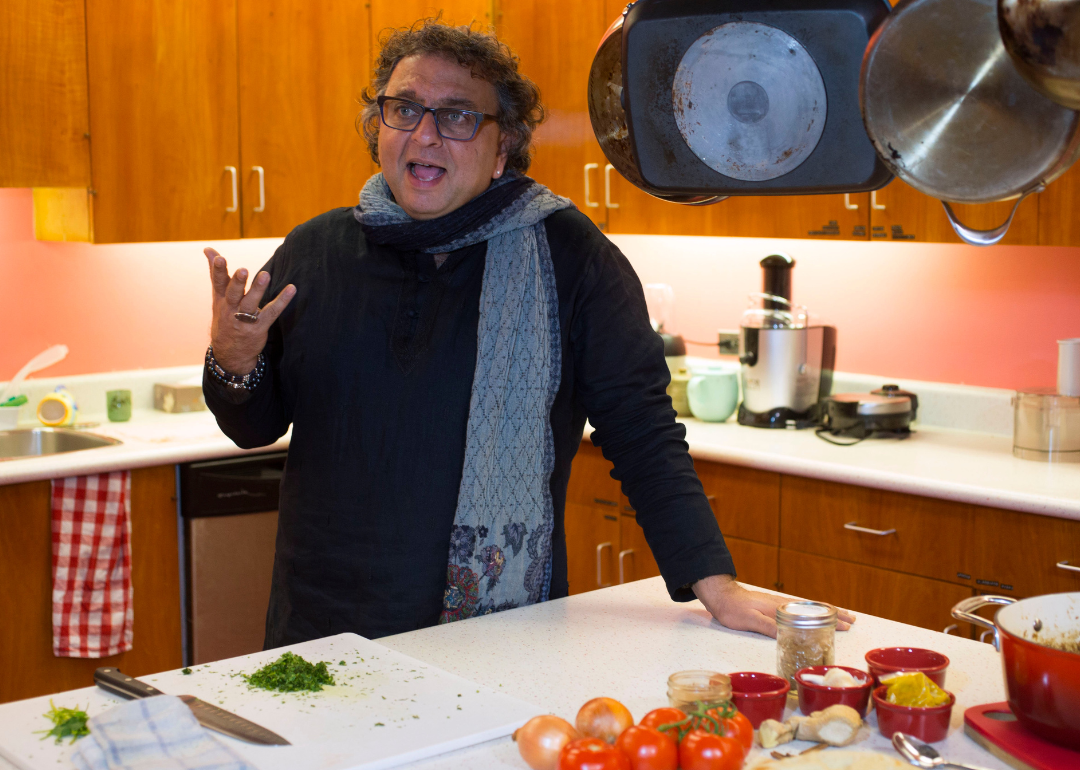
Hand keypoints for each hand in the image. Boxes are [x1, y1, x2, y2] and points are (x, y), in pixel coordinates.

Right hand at [205, 247, 295, 373]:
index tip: (218, 257)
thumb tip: (208, 249)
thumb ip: (216, 273)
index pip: (218, 283)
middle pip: (233, 293)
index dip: (217, 271)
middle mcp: (231, 309)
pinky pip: (272, 312)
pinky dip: (282, 301)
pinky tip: (291, 289)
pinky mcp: (259, 327)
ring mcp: (245, 319)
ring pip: (251, 303)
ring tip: (265, 275)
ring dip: (258, 289)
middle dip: (237, 282)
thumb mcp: (217, 297)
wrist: (229, 353)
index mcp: (221, 300)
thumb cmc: (225, 318)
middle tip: (243, 269)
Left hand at [692, 574, 855, 637]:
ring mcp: (779, 604)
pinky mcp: (773, 606)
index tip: (846, 624)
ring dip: (825, 613)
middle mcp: (783, 604)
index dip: (830, 618)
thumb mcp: (750, 620)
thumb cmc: (734, 609)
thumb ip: (768, 626)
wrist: (722, 596)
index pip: (811, 613)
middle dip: (834, 614)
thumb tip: (788, 634)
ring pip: (808, 608)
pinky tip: (813, 617)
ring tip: (839, 617)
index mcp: (781, 607)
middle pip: (814, 609)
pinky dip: (812, 612)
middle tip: (852, 620)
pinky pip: (799, 609)